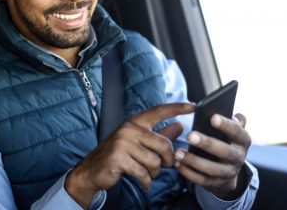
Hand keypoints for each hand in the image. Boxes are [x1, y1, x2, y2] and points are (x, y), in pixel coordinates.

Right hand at [65, 103, 195, 207]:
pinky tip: (143, 182)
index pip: (160, 111)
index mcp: (135, 121)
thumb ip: (160, 134)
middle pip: (164, 144)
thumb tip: (180, 126)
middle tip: (163, 165)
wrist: (92, 170)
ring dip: (154, 172)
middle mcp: (129, 129)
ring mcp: (122, 143)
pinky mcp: (118, 159)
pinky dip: (146, 181)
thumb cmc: (119, 154)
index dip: (178, 107)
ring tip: (146, 173)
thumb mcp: (139, 141)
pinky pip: (143, 173)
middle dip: (167, 160)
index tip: (195, 105)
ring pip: (155, 161)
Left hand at [174, 113, 250, 199]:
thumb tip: (235, 114)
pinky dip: (189, 173)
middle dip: (207, 144)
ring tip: (177, 152)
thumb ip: (234, 122)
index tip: (212, 117)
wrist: (228, 171)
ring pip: (211, 169)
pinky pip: (202, 180)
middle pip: (225, 152)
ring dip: (193, 161)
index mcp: (243, 141)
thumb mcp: (233, 132)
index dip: (226, 125)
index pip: (238, 132)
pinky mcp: (216, 184)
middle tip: (189, 135)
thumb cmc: (226, 142)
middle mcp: (238, 158)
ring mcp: (228, 173)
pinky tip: (177, 164)